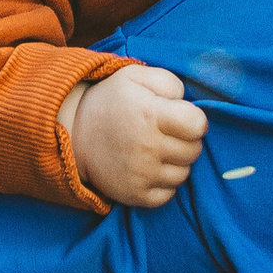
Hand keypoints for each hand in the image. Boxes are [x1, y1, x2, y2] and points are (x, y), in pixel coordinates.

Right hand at [61, 64, 207, 208]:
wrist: (74, 133)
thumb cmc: (111, 101)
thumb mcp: (134, 76)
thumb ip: (168, 82)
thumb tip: (186, 102)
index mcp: (150, 115)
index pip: (198, 125)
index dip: (194, 120)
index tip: (181, 118)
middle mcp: (147, 147)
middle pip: (194, 150)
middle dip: (186, 140)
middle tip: (166, 133)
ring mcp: (141, 175)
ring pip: (184, 173)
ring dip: (176, 162)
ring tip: (157, 150)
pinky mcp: (135, 195)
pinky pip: (169, 194)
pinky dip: (164, 183)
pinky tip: (150, 168)